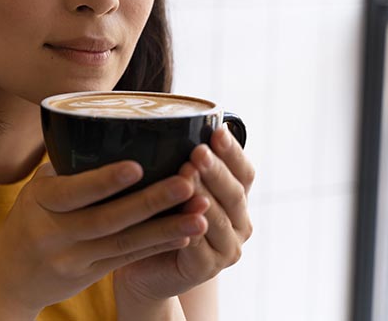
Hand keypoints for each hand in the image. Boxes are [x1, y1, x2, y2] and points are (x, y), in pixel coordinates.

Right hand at [0, 160, 209, 316]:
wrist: (8, 278)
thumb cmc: (29, 220)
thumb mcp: (37, 190)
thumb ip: (69, 168)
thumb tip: (112, 130)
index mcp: (39, 201)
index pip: (73, 191)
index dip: (104, 181)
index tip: (138, 166)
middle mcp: (53, 232)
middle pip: (106, 219)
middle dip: (150, 202)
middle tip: (186, 183)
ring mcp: (71, 258)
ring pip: (124, 243)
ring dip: (165, 228)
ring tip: (200, 213)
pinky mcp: (87, 276)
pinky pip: (126, 259)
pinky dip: (156, 245)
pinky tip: (184, 234)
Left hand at [113, 126, 254, 303]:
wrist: (143, 267)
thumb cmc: (156, 217)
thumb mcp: (168, 185)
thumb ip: (176, 160)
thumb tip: (162, 118)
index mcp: (235, 198)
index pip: (243, 171)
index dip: (233, 151)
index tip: (217, 130)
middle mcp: (238, 222)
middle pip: (233, 192)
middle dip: (215, 170)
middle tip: (198, 152)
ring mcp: (226, 248)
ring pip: (217, 218)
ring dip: (203, 196)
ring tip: (186, 177)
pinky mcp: (206, 269)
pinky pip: (199, 247)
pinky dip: (190, 230)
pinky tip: (182, 216)